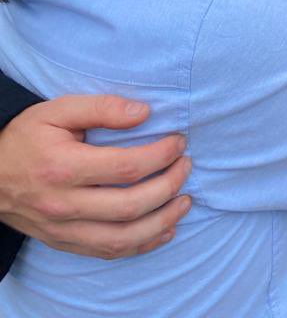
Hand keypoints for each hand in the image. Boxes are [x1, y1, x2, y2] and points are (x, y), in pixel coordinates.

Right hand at [0, 95, 191, 259]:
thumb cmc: (27, 136)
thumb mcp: (59, 110)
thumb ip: (102, 108)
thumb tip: (144, 112)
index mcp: (64, 167)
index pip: (125, 167)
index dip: (160, 155)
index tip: (178, 142)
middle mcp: (64, 204)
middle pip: (129, 206)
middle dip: (168, 186)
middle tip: (186, 166)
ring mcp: (63, 229)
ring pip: (122, 238)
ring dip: (162, 221)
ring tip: (185, 201)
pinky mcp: (63, 242)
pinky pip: (107, 252)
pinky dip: (141, 245)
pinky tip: (164, 230)